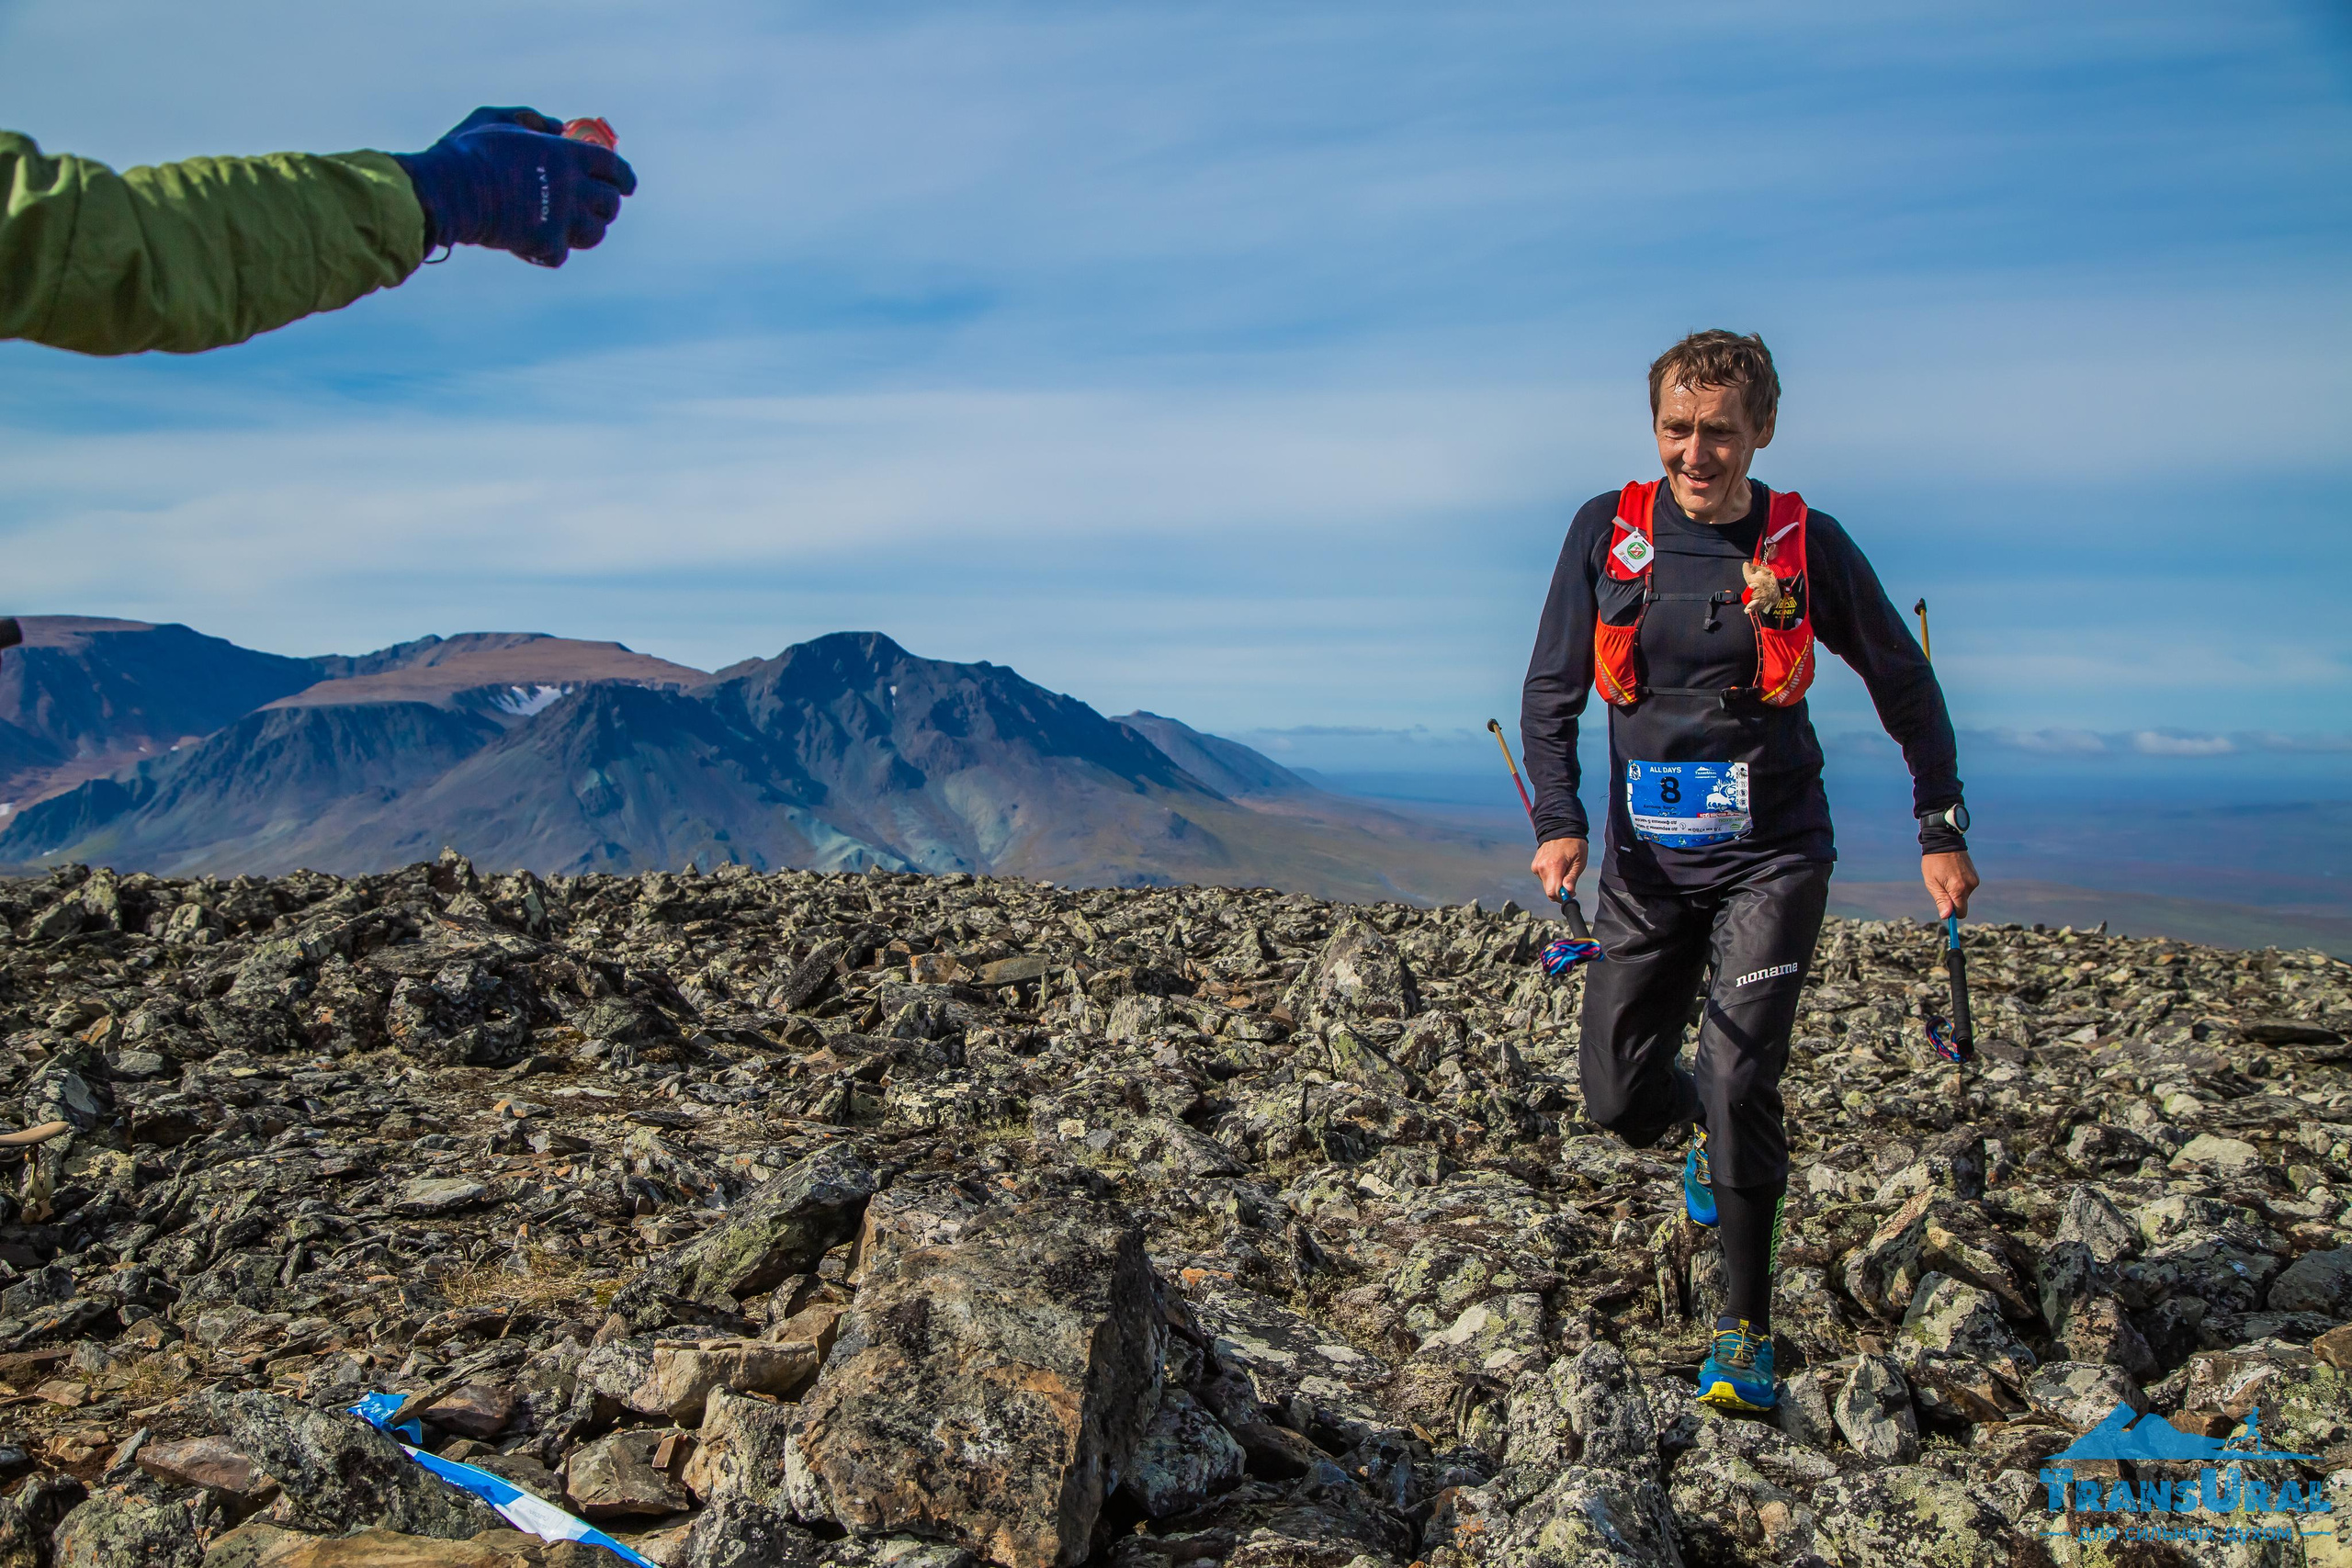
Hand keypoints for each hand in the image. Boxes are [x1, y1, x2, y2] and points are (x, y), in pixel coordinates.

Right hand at [394, 106, 638, 266]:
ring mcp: (561, 218)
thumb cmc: (468, 151)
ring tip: (571, 227)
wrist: (448, 191)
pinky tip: (535, 244)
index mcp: (566, 155)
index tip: (626, 186)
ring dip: (586, 231)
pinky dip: (551, 251)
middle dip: (607, 205)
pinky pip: (561, 254)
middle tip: (596, 207)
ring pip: (594, 233)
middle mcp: (572, 187)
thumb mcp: (497, 119)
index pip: (614, 168)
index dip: (624, 178)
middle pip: (610, 204)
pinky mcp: (544, 244)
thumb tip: (557, 126)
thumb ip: (531, 120)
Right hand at [1532, 837, 1587, 902]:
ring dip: (1556, 884)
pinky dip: (1551, 878)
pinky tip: (1557, 867)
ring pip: (1547, 885)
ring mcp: (1536, 866)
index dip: (1562, 898)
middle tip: (1570, 885)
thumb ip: (1572, 878)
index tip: (1571, 894)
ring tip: (1564, 871)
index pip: (1553, 892)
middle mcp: (1542, 867)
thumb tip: (1568, 892)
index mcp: (1554, 866)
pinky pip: (1543, 878)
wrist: (1560, 829)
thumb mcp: (1579, 861)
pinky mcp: (1534, 865)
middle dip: (1560, 892)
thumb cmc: (1574, 844)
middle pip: (1549, 891)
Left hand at [1923, 850, 1978, 918]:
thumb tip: (1947, 916)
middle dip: (1952, 900)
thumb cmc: (1934, 862)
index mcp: (1959, 889)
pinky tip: (1953, 872)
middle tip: (1941, 885)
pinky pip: (1967, 887)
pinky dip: (1960, 884)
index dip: (1952, 913)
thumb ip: (1941, 900)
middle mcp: (1970, 885)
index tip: (1944, 908)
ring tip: (1946, 875)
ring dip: (1955, 890)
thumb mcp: (1932, 882)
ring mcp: (1975, 880)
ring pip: (1964, 895)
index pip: (1961, 912)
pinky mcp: (1975, 875)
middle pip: (1962, 903)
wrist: (1944, 841)